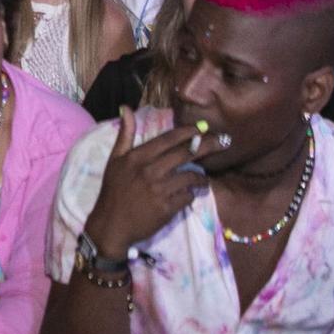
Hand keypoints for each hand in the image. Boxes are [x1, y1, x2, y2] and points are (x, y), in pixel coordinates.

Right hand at [82, 106, 211, 253]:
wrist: (111, 225)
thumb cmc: (113, 190)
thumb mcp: (115, 159)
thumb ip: (125, 134)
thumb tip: (126, 108)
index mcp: (137, 157)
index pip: (168, 139)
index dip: (188, 132)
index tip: (202, 128)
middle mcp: (150, 171)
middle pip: (185, 154)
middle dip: (206, 146)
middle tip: (221, 142)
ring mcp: (159, 190)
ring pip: (190, 176)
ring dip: (201, 176)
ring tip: (203, 178)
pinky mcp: (167, 208)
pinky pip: (188, 196)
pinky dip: (191, 194)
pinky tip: (190, 194)